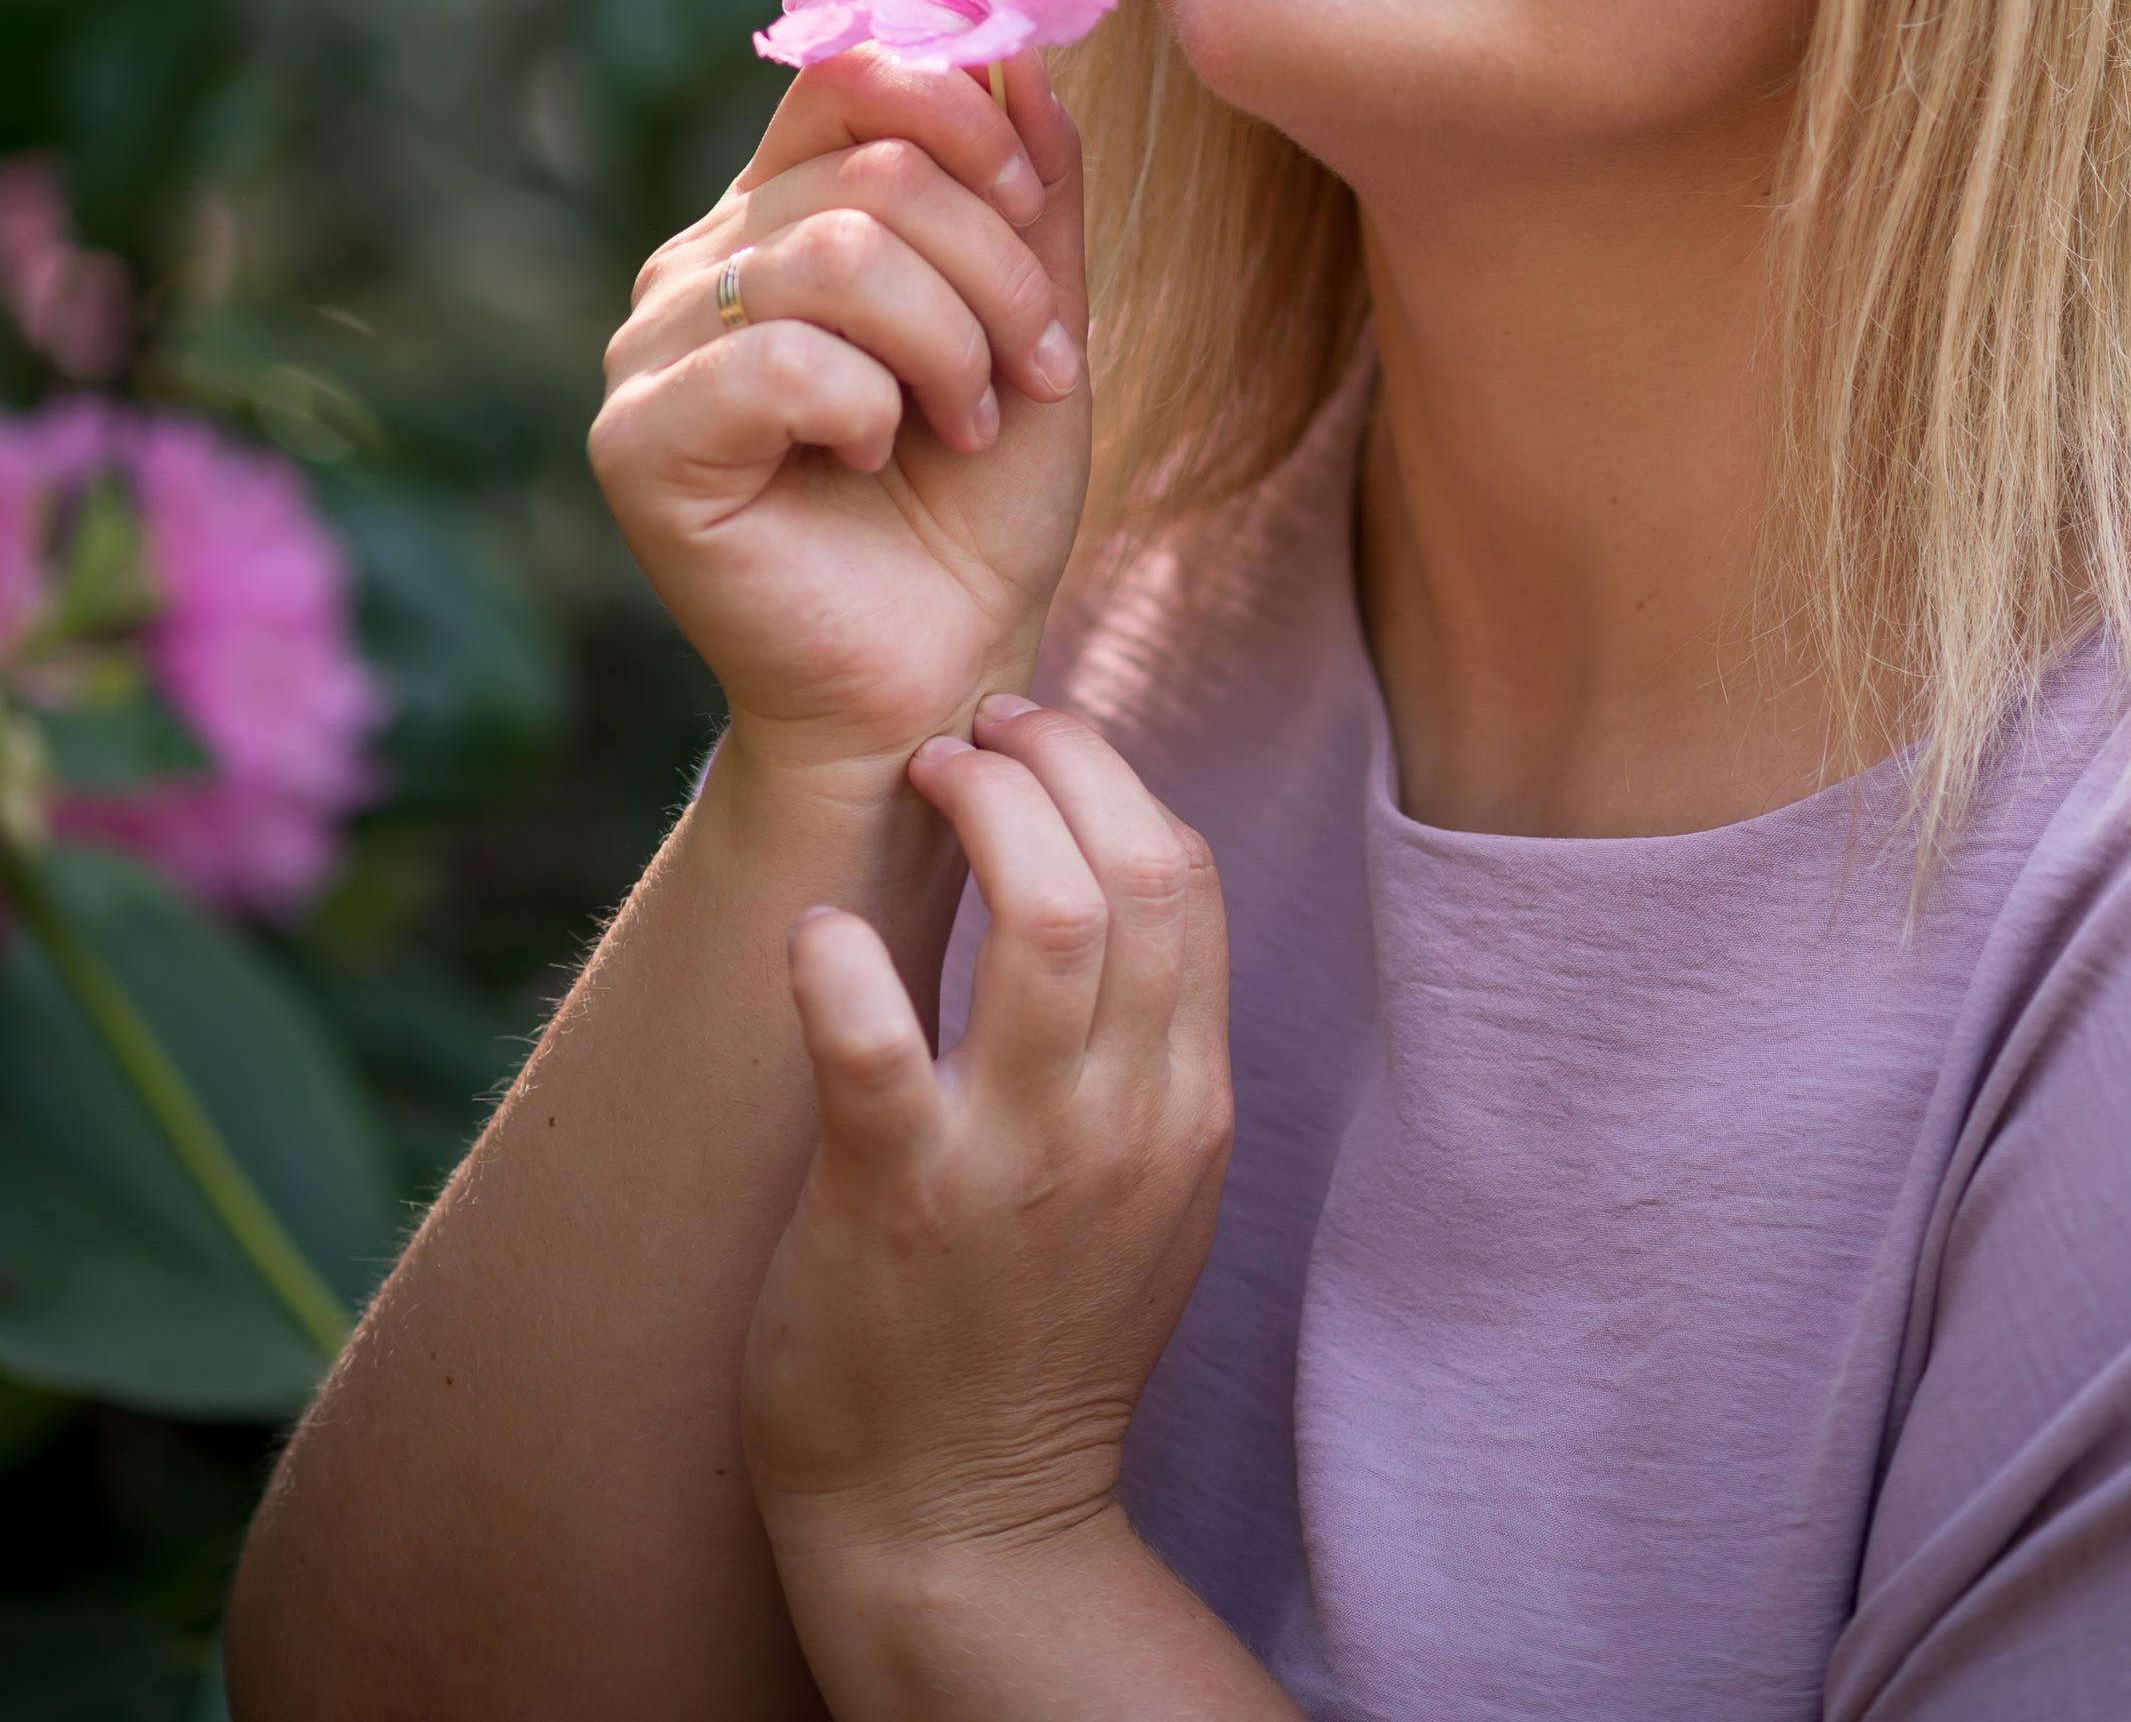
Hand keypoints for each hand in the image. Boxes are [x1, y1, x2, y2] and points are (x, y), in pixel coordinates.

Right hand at [589, 51, 1090, 784]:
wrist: (940, 678)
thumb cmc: (978, 511)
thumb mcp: (1039, 325)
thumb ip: (1030, 192)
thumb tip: (1022, 51)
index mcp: (778, 211)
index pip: (848, 69)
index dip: (961, 109)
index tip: (1035, 205)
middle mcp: (701, 260)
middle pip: (871, 166)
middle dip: (996, 266)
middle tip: (1037, 368)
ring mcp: (655, 348)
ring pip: (835, 253)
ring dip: (951, 343)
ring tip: (970, 421)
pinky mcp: (638, 441)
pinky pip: (781, 360)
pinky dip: (868, 407)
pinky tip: (874, 459)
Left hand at [741, 701, 1232, 1613]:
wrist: (964, 1525)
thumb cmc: (1035, 1331)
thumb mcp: (1145, 1184)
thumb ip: (1144, 1044)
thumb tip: (1106, 873)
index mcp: (1187, 1105)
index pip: (1187, 879)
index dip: (1112, 776)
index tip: (1035, 738)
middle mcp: (1122, 1121)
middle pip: (1135, 871)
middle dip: (1053, 760)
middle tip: (969, 731)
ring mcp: (1013, 1164)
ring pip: (1043, 922)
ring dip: (977, 812)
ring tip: (915, 776)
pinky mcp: (893, 1207)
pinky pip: (871, 1045)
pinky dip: (838, 961)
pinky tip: (816, 932)